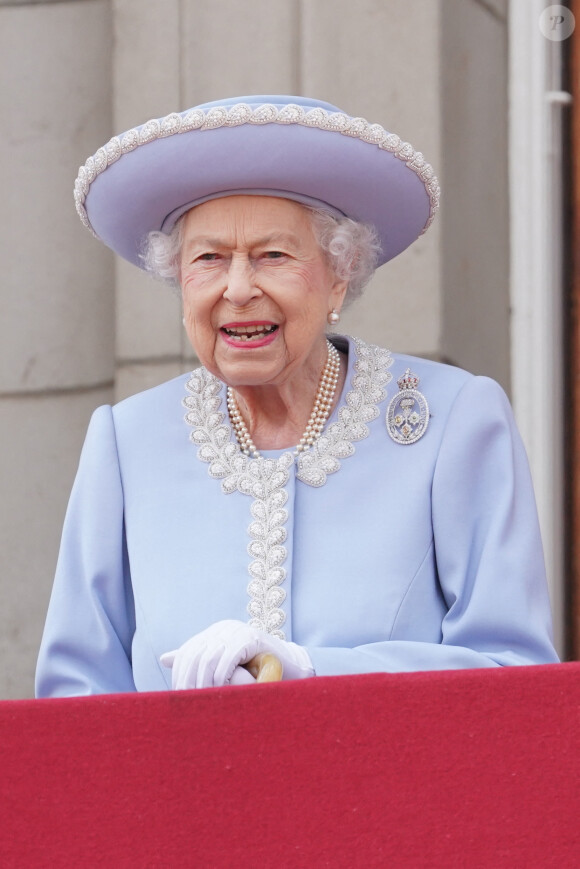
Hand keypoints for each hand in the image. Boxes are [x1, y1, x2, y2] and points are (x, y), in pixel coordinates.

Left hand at [160, 619, 313, 688]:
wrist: (290, 668)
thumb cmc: (255, 670)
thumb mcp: (223, 665)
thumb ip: (197, 660)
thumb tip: (164, 658)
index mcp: (214, 632)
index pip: (188, 652)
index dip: (180, 675)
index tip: (179, 699)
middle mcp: (223, 628)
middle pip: (195, 655)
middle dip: (189, 682)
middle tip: (188, 704)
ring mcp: (237, 631)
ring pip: (209, 658)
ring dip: (204, 683)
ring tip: (204, 702)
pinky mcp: (252, 638)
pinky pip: (229, 658)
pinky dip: (222, 676)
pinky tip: (222, 691)